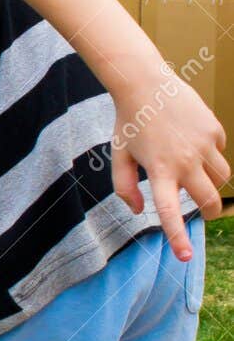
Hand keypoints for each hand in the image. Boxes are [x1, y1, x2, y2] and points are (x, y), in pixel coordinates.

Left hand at [111, 73, 228, 260]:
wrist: (145, 83)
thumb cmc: (129, 123)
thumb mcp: (118, 157)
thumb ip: (124, 187)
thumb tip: (139, 210)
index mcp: (159, 170)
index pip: (169, 212)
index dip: (178, 236)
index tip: (185, 256)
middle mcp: (184, 160)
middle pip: (209, 200)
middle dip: (210, 212)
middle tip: (206, 214)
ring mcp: (203, 145)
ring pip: (221, 178)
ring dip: (212, 183)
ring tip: (197, 176)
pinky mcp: (214, 130)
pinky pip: (220, 153)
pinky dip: (210, 157)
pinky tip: (193, 145)